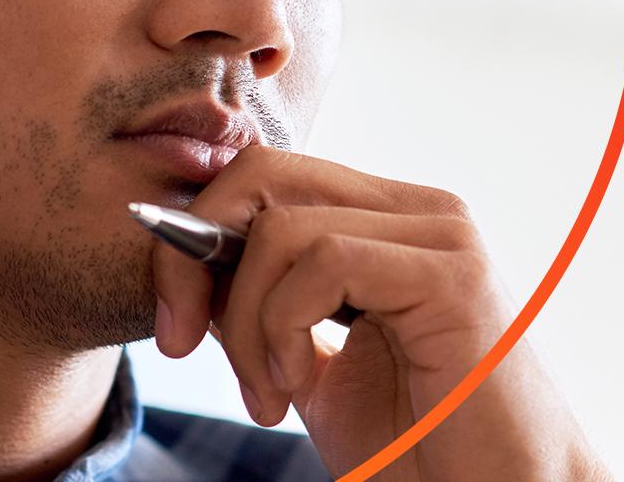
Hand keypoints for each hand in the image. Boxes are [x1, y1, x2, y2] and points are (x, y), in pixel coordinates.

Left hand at [149, 146, 609, 479]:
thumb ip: (264, 310)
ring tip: (267, 395)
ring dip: (243, 321)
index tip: (173, 322)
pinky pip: (324, 258)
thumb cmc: (417, 448)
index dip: (197, 234)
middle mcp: (421, 213)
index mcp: (390, 223)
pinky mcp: (450, 275)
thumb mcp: (309, 367)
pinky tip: (293, 384)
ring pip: (282, 225)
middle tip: (180, 341)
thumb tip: (186, 266)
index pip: (269, 177)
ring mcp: (442, 236)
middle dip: (194, 259)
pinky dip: (280, 325)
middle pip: (264, 174)